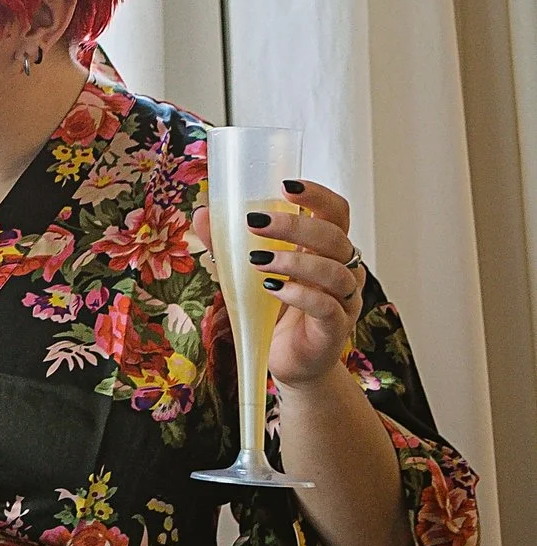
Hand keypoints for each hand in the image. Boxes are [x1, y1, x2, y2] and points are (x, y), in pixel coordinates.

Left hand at [192, 177, 366, 386]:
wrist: (287, 360)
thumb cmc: (272, 309)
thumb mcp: (246, 272)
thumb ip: (228, 245)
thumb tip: (202, 214)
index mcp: (325, 249)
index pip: (336, 212)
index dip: (318, 195)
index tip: (286, 186)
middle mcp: (342, 270)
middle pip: (335, 237)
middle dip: (295, 225)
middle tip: (255, 221)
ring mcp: (344, 300)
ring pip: (334, 271)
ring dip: (295, 260)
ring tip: (258, 260)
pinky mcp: (336, 328)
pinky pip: (326, 306)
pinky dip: (299, 294)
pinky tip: (272, 289)